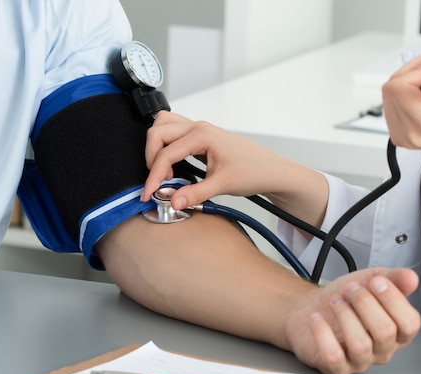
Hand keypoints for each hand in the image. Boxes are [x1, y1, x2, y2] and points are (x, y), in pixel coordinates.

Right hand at [142, 111, 293, 209]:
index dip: (154, 175)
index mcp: (202, 135)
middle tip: (158, 180)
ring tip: (166, 171)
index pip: (166, 153)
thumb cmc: (254, 171)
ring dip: (157, 146)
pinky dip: (167, 146)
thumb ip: (194, 194)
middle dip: (151, 156)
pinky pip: (174, 132)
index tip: (149, 193)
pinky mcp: (201, 136)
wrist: (272, 171)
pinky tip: (175, 167)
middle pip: (158, 132)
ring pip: (164, 125)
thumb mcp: (222, 185)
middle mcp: (199, 128)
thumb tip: (172, 201)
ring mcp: (200, 129)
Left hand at [283, 268, 420, 373]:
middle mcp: (381, 350)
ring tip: (335, 301)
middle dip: (364, 302)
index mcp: (397, 331)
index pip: (410, 323)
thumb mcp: (372, 281)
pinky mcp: (334, 367)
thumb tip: (411, 278)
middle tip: (350, 289)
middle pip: (385, 332)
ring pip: (360, 345)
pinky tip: (317, 318)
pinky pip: (333, 356)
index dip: (394, 300)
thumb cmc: (346, 299)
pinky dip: (323, 333)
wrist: (312, 309)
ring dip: (345, 315)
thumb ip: (394, 278)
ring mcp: (358, 361)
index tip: (376, 281)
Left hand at [382, 55, 420, 151]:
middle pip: (392, 90)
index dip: (416, 71)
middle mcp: (412, 134)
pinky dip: (402, 91)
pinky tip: (419, 89)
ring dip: (406, 79)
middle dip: (411, 72)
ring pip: (388, 94)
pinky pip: (389, 104)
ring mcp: (402, 136)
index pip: (401, 88)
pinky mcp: (397, 134)